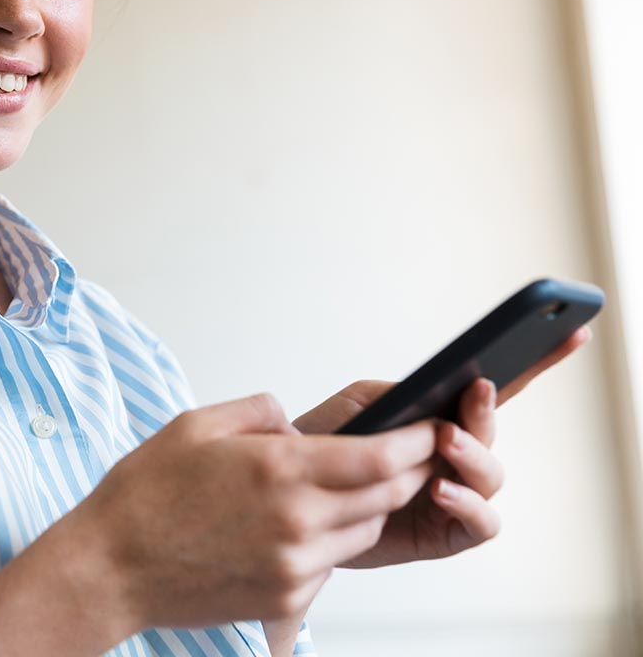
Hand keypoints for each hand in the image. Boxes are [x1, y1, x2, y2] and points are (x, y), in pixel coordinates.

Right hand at [72, 393, 436, 632]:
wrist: (112, 567)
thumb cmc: (145, 493)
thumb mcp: (196, 424)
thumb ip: (258, 411)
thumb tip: (292, 421)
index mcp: (278, 469)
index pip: (379, 457)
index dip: (416, 442)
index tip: (429, 429)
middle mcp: (297, 520)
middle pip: (386, 496)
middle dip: (406, 472)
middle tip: (406, 454)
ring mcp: (294, 564)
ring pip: (365, 532)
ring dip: (367, 507)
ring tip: (337, 488)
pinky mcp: (285, 597)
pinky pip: (332, 564)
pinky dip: (330, 542)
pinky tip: (295, 527)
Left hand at [293, 326, 590, 567]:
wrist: (292, 495)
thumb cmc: (325, 443)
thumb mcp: (362, 403)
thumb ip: (406, 395)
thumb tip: (444, 402)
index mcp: (440, 414)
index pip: (496, 390)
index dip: (538, 362)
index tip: (570, 331)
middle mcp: (455, 452)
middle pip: (492, 429)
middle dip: (485, 409)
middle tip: (474, 390)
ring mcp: (455, 491)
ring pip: (491, 473)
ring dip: (473, 453)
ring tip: (444, 441)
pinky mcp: (445, 532)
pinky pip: (480, 522)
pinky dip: (468, 503)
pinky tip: (439, 489)